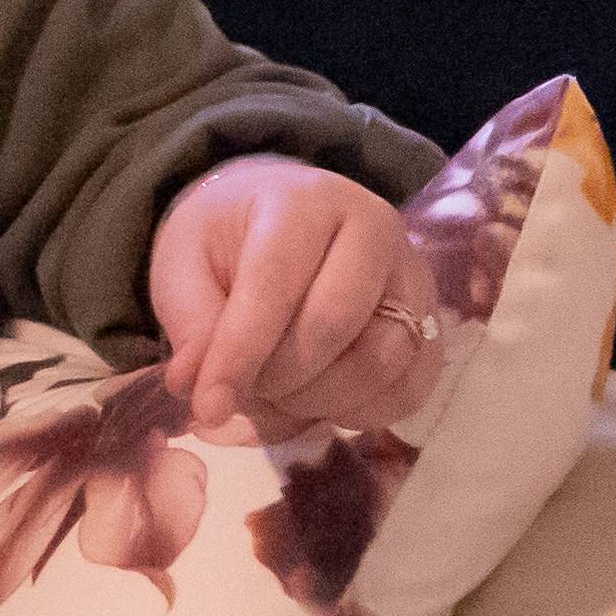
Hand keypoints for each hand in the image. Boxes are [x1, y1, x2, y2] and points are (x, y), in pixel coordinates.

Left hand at [149, 153, 440, 440]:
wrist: (280, 223)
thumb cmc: (228, 243)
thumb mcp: (183, 265)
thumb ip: (190, 323)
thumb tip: (195, 388)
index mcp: (303, 202)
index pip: (276, 282)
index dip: (239, 353)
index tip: (206, 406)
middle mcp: (373, 228)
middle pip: (335, 322)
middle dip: (279, 375)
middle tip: (246, 388)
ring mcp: (413, 277)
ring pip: (380, 360)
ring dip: (320, 399)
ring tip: (280, 392)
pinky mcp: (432, 324)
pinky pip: (411, 387)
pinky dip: (362, 413)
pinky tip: (322, 404)